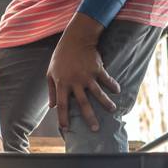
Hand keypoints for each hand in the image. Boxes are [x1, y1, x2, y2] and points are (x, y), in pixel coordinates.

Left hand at [46, 13, 119, 131]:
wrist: (75, 39)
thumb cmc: (61, 57)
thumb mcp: (50, 73)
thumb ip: (52, 90)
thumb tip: (52, 107)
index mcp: (62, 84)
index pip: (62, 104)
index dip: (63, 117)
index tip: (65, 129)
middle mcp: (75, 82)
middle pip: (83, 103)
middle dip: (89, 117)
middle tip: (96, 129)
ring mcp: (87, 75)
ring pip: (98, 93)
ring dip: (106, 103)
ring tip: (113, 110)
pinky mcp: (97, 68)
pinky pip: (106, 79)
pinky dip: (112, 85)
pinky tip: (117, 90)